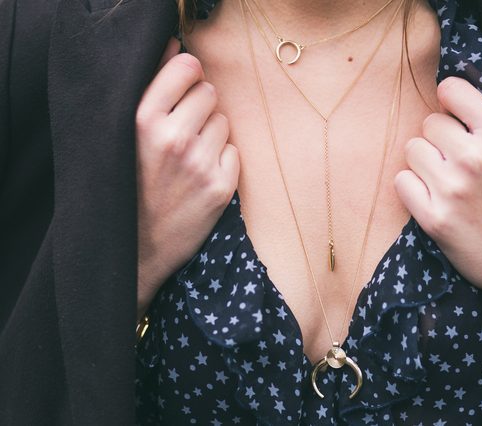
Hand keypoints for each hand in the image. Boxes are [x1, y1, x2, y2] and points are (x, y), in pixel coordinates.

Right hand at [135, 38, 239, 318]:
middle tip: (182, 131)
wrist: (136, 248)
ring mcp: (200, 163)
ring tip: (188, 157)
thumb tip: (176, 47)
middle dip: (199, 106)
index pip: (186, 67)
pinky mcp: (222, 186)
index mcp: (142, 121)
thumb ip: (150, 88)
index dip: (188, 73)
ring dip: (211, 133)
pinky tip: (202, 176)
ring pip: (223, 121)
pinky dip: (222, 159)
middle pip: (209, 92)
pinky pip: (234, 150)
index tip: (183, 85)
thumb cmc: (129, 185)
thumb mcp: (124, 136)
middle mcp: (173, 139)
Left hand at [395, 77, 481, 300]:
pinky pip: (402, 182)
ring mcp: (452, 188)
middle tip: (458, 163)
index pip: (451, 89)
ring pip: (412, 150)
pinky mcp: (434, 218)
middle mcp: (475, 157)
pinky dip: (413, 189)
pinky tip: (434, 200)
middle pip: (429, 123)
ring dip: (424, 164)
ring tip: (448, 182)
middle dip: (439, 140)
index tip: (456, 115)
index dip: (450, 101)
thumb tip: (451, 92)